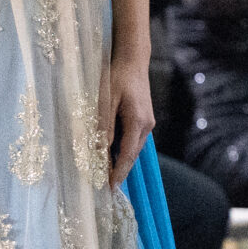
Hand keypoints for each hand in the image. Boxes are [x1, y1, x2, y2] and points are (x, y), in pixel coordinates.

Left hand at [98, 52, 154, 186]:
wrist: (133, 59)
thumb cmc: (117, 76)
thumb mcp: (105, 100)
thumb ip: (104, 125)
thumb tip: (100, 150)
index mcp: (137, 121)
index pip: (128, 155)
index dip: (119, 173)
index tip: (110, 189)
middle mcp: (146, 125)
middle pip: (132, 155)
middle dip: (119, 170)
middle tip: (104, 185)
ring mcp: (147, 122)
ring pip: (133, 148)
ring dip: (120, 160)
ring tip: (105, 172)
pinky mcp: (144, 118)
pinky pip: (133, 139)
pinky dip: (123, 149)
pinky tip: (111, 152)